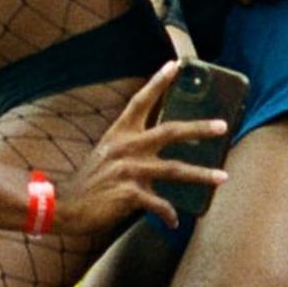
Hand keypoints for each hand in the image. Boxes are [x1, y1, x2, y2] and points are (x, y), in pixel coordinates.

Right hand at [52, 61, 230, 237]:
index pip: (140, 101)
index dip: (158, 82)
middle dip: (198, 128)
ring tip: (223, 177)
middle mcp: (126, 147)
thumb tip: (159, 153)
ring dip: (201, 174)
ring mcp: (128, 170)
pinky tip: (174, 221)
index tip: (175, 65)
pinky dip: (169, 214)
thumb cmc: (89, 182)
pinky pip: (159, 203)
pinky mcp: (128, 194)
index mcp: (119, 134)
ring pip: (174, 169)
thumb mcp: (107, 155)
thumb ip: (132, 149)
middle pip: (169, 130)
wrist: (64, 207)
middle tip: (222, 125)